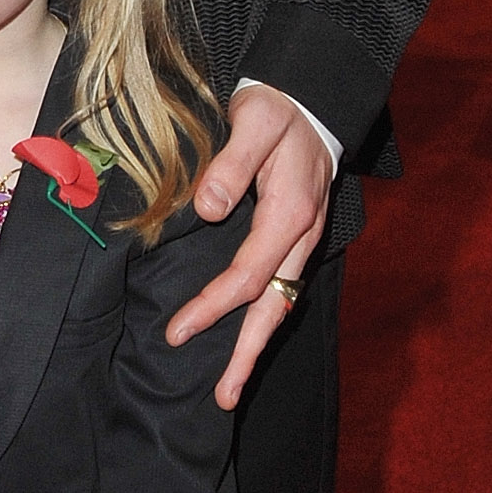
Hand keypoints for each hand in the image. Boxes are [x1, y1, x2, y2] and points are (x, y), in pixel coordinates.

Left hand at [166, 83, 330, 411]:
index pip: (248, 275)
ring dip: (256, 346)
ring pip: (281, 305)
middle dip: (247, 355)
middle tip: (222, 398)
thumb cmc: (280, 105)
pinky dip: (262, 319)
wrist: (314, 94)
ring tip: (231, 386)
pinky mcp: (296, 238)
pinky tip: (243, 337)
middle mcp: (302, 237)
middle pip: (274, 308)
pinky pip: (279, 289)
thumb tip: (209, 210)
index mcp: (291, 214)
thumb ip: (233, 164)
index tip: (178, 331)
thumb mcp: (257, 121)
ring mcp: (302, 241)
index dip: (213, 307)